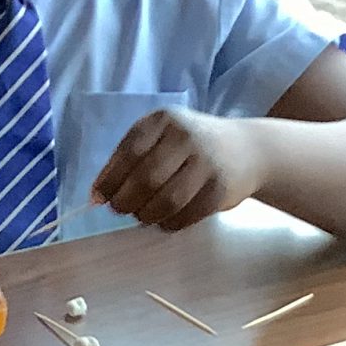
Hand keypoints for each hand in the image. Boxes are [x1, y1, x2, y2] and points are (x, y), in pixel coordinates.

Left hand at [90, 110, 264, 229]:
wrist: (248, 150)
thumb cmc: (192, 146)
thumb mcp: (162, 138)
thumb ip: (130, 159)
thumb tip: (97, 195)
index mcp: (164, 120)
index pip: (129, 153)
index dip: (110, 180)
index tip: (100, 198)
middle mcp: (186, 137)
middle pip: (146, 179)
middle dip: (126, 202)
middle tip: (122, 210)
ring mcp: (206, 163)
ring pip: (166, 201)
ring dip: (147, 216)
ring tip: (144, 216)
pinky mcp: (220, 189)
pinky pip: (185, 216)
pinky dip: (169, 224)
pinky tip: (166, 219)